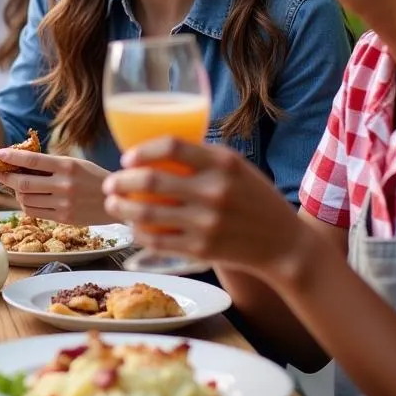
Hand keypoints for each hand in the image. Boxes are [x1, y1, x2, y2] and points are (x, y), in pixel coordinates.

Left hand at [0, 149, 109, 224]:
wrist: (116, 201)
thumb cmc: (94, 178)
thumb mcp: (76, 164)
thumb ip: (52, 164)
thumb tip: (22, 162)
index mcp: (67, 166)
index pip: (33, 160)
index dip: (12, 157)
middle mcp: (64, 184)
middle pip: (24, 182)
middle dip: (6, 177)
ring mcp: (63, 203)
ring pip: (26, 199)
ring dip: (16, 192)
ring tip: (16, 187)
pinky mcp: (63, 218)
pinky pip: (35, 212)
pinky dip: (26, 205)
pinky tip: (27, 199)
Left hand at [102, 137, 301, 272]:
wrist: (285, 245)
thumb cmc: (255, 199)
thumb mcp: (236, 167)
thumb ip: (201, 157)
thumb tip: (154, 149)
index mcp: (223, 163)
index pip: (171, 146)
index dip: (142, 150)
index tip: (127, 158)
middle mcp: (214, 191)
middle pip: (150, 182)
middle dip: (120, 182)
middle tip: (110, 183)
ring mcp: (207, 222)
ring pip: (147, 215)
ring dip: (121, 209)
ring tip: (112, 205)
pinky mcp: (201, 249)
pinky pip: (157, 240)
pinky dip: (138, 233)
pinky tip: (133, 227)